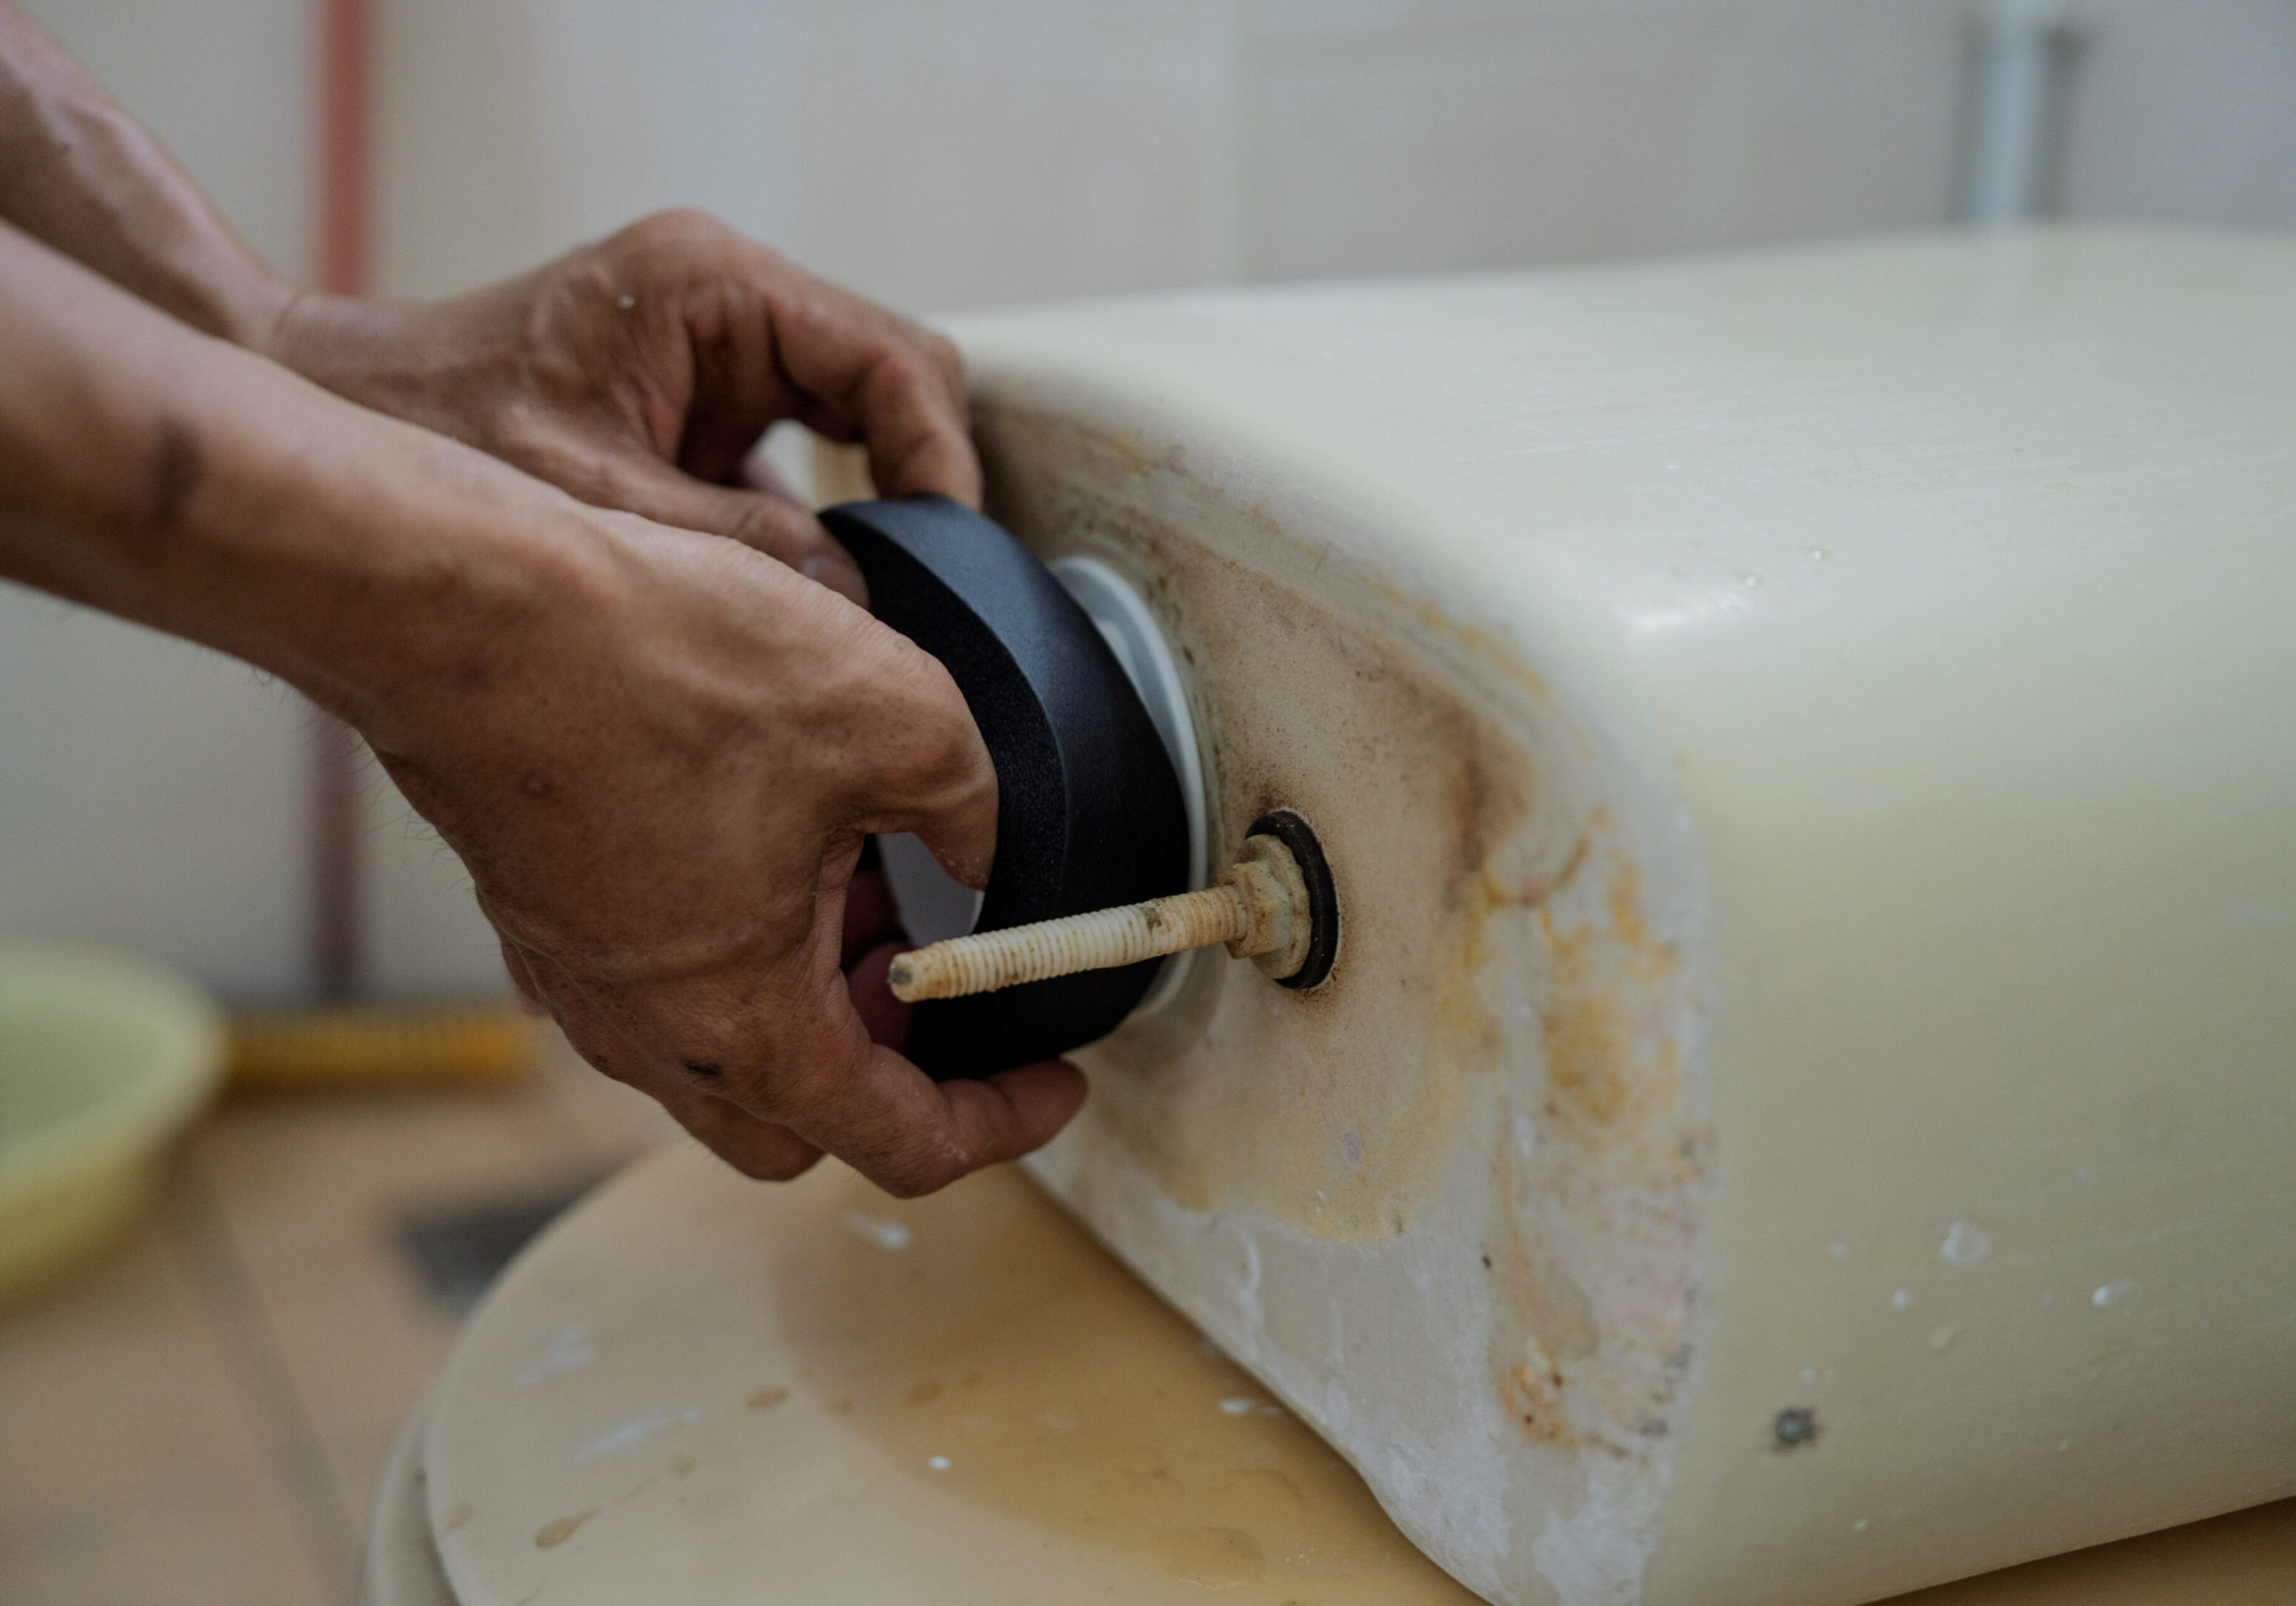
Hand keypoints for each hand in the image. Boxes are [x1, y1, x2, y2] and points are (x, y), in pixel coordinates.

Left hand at [265, 208, 976, 604]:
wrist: (339, 415)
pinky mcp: (701, 409)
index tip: (948, 545)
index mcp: (710, 286)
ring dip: (871, 506)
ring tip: (873, 592)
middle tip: (923, 582)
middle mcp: (727, 306)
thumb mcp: (595, 505)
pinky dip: (818, 525)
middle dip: (916, 483)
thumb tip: (852, 605)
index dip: (937, 455)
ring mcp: (718, 354)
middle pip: (891, 382)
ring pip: (858, 424)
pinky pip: (802, 461)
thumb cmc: (429, 427)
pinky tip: (806, 589)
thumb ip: (735, 551)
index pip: (890, 355)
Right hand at [373, 502, 1084, 1192]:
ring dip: (817, 986)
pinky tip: (775, 827)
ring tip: (872, 872)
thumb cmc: (651, 664)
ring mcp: (578, 974)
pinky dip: (741, 934)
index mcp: (743, 1026)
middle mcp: (646, 1030)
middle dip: (896, 1064)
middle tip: (951, 976)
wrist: (460, 602)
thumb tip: (981, 847)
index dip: (1002, 1122)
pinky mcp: (541, 908)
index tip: (1052, 1081)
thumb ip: (976, 807)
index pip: (899, 1140)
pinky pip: (660, 969)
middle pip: (800, 1118)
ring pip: (725, 1039)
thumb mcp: (898, 716)